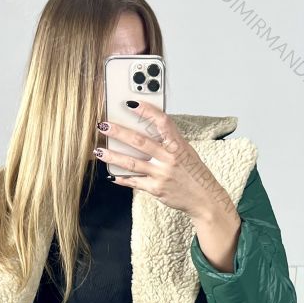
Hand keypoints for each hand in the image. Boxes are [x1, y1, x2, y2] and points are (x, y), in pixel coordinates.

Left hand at [92, 101, 236, 221]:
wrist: (204, 199)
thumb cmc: (194, 174)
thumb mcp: (187, 152)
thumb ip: (169, 141)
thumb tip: (147, 128)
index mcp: (178, 145)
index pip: (162, 122)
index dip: (146, 111)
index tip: (131, 103)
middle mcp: (169, 158)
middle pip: (139, 142)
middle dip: (119, 132)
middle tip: (104, 125)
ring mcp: (161, 174)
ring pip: (132, 163)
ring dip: (113, 156)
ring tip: (99, 151)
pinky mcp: (156, 189)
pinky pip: (135, 182)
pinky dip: (122, 178)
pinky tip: (111, 174)